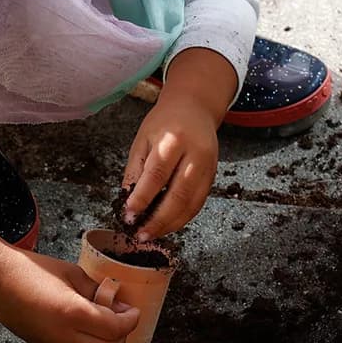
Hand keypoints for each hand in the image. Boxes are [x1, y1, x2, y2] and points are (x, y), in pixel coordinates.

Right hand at [0, 246, 138, 342]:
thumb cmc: (33, 270)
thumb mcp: (73, 274)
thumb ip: (97, 291)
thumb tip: (116, 304)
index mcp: (74, 314)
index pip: (116, 330)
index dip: (131, 320)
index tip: (133, 309)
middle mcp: (64, 337)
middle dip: (121, 336)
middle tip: (122, 316)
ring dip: (105, 341)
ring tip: (103, 317)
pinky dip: (88, 342)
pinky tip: (85, 323)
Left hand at [122, 91, 218, 240]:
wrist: (195, 107)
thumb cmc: (164, 122)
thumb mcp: (143, 140)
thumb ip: (135, 171)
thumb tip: (128, 204)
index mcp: (174, 140)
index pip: (157, 174)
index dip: (142, 198)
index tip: (128, 215)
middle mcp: (196, 153)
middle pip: (179, 194)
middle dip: (158, 219)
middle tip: (140, 234)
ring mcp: (208, 165)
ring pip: (192, 203)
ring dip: (171, 224)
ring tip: (152, 234)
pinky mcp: (213, 175)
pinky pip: (199, 202)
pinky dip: (183, 217)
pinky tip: (168, 224)